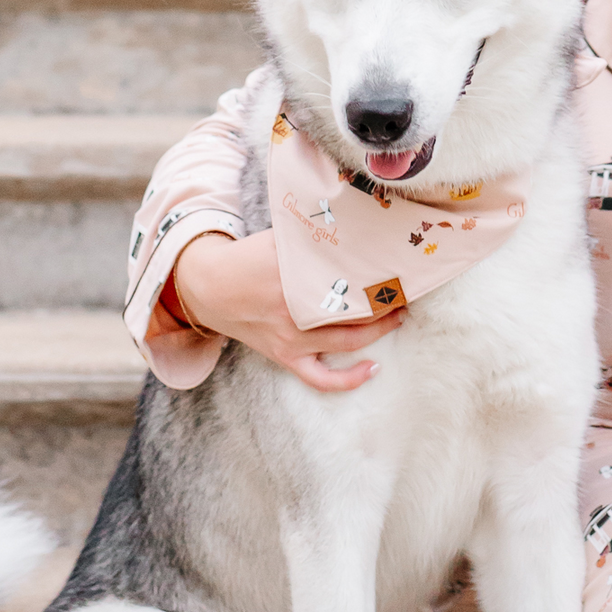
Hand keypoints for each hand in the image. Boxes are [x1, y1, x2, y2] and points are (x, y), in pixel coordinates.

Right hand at [172, 230, 404, 392]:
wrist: (206, 287)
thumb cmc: (246, 260)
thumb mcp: (278, 240)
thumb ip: (312, 240)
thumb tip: (351, 231)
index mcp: (294, 276)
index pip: (348, 279)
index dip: (378, 276)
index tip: (398, 269)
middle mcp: (296, 311)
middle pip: (356, 311)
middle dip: (386, 302)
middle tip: (405, 291)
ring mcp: (291, 339)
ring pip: (348, 342)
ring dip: (379, 331)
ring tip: (398, 316)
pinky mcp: (285, 357)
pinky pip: (320, 378)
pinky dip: (348, 380)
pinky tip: (373, 369)